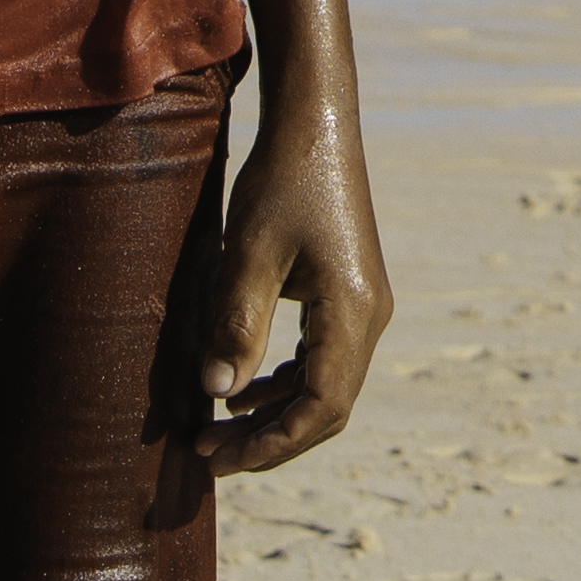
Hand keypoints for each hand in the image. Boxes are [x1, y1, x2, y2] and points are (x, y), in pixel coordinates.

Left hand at [194, 72, 388, 473]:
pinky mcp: (349, 294)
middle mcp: (370, 316)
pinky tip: (242, 388)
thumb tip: (218, 394)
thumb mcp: (249, 254)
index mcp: (353, 311)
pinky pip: (322, 359)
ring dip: (274, 415)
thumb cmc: (282, 180)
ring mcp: (364, 306)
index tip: (221, 459)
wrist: (316, 121)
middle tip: (209, 456)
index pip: (322, 407)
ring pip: (325, 387)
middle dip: (270, 440)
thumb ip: (236, 326)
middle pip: (328, 407)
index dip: (273, 443)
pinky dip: (284, 384)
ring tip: (217, 430)